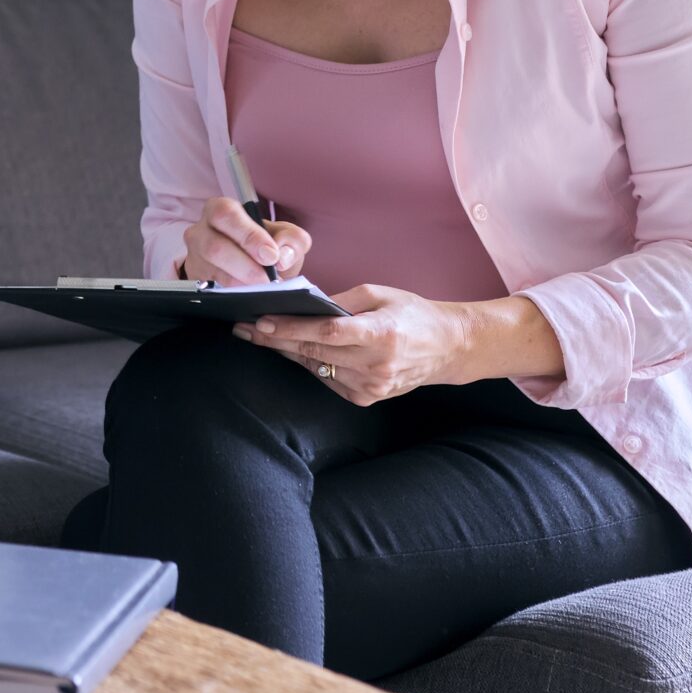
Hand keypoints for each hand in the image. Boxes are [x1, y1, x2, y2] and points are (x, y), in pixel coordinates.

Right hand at [180, 198, 311, 284]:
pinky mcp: (195, 279)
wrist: (254, 267)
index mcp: (220, 209)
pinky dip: (232, 294)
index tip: (270, 255)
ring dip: (240, 283)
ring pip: (212, 271)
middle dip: (244, 266)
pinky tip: (248, 294)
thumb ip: (292, 240)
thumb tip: (282, 255)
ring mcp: (194, 256)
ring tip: (262, 288)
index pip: (226, 215)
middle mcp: (200, 231)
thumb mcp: (285, 238)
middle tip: (267, 278)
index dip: (248, 235)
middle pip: (214, 247)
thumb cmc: (266, 246)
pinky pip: (210, 289)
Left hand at [234, 284, 467, 404]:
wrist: (447, 347)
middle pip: (314, 352)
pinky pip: (327, 379)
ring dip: (287, 351)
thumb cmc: (412, 314)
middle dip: (274, 340)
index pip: (327, 332)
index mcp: (381, 333)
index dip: (291, 328)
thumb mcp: (380, 294)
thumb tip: (302, 305)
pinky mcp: (367, 398)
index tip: (260, 322)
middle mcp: (376, 364)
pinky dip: (310, 363)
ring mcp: (372, 386)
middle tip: (243, 328)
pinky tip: (294, 350)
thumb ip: (340, 301)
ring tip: (259, 336)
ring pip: (316, 367)